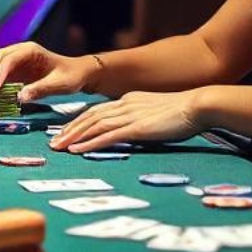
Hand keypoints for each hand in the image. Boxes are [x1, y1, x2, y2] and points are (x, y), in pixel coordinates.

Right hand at [0, 41, 97, 102]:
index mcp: (31, 50)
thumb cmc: (71, 75)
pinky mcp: (17, 71)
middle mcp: (21, 52)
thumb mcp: (60, 84)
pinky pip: (1, 76)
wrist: (78, 74)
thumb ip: (41, 89)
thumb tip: (20, 97)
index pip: (9, 58)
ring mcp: (18, 61)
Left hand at [49, 91, 201, 152]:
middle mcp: (125, 105)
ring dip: (73, 137)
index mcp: (128, 100)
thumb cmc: (183, 112)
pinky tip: (77, 151)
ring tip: (58, 148)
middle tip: (53, 142)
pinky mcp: (138, 128)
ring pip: (94, 125)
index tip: (64, 132)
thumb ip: (141, 117)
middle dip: (69, 130)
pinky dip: (89, 143)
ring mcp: (130, 115)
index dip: (78, 121)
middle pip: (89, 117)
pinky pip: (108, 136)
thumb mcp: (155, 112)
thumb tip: (133, 128)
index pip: (96, 110)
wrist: (198, 105)